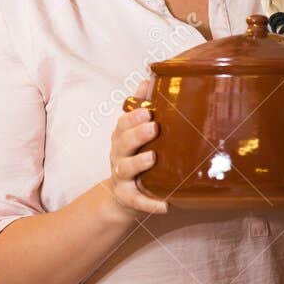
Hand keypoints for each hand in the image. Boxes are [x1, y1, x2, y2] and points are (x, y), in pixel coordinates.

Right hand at [104, 77, 168, 220]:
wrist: (122, 195)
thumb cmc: (133, 156)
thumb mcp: (133, 132)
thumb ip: (140, 107)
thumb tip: (148, 78)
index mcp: (121, 138)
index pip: (122, 124)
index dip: (132, 117)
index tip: (147, 110)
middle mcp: (118, 156)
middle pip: (122, 143)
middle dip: (136, 134)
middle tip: (153, 127)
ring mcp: (121, 177)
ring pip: (125, 169)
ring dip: (138, 163)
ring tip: (153, 158)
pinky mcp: (128, 198)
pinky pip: (138, 202)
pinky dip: (150, 204)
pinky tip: (165, 205)